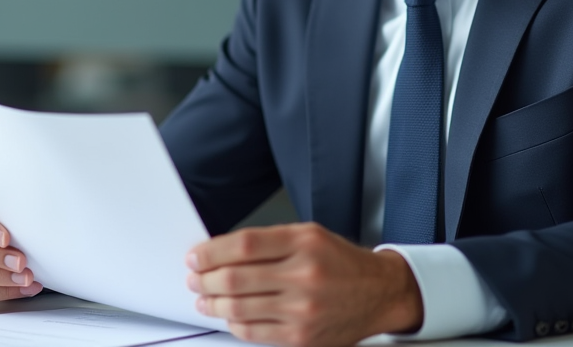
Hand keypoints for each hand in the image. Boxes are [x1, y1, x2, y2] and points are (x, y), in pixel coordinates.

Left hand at [185, 222, 422, 346]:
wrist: (378, 293)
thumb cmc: (341, 262)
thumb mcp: (309, 235)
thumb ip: (268, 241)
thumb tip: (221, 252)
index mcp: (304, 243)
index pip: (243, 245)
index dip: (211, 252)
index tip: (196, 256)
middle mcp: (304, 275)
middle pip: (236, 278)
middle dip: (205, 280)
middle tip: (194, 279)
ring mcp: (303, 310)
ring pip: (239, 308)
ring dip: (213, 303)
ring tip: (204, 299)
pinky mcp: (302, 337)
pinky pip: (254, 332)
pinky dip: (234, 324)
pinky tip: (229, 316)